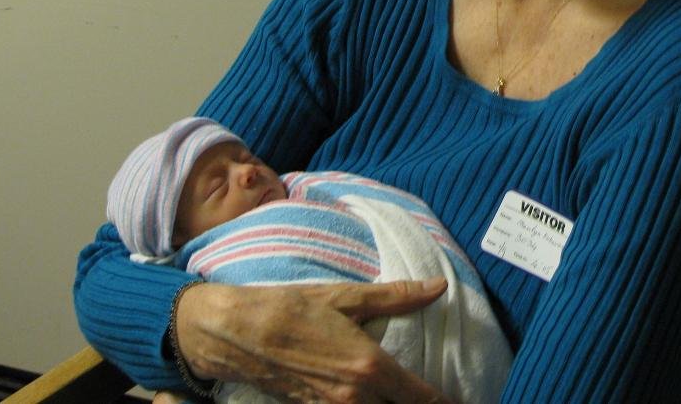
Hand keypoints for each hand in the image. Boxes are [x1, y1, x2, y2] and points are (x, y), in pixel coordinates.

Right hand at [174, 278, 454, 403]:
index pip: (422, 399)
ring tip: (407, 400)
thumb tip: (438, 288)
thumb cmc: (292, 309)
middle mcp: (355, 398)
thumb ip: (397, 297)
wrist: (237, 333)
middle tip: (443, 403)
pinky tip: (376, 402)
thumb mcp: (346, 297)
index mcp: (370, 367)